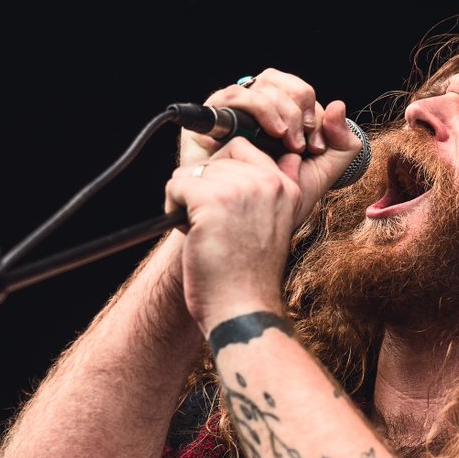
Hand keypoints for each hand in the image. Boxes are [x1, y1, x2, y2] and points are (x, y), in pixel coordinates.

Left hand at [165, 94, 358, 334]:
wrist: (243, 308)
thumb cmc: (250, 276)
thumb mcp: (273, 226)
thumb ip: (272, 191)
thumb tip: (286, 158)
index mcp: (286, 187)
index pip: (242, 149)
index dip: (222, 176)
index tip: (225, 211)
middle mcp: (268, 182)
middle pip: (214, 158)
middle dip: (204, 189)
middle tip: (215, 226)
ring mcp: (241, 188)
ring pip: (191, 172)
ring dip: (187, 200)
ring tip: (204, 233)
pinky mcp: (212, 198)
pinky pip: (176, 184)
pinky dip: (172, 208)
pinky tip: (190, 234)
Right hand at [178, 69, 361, 204]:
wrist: (248, 218)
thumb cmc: (281, 196)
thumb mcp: (322, 171)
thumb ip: (342, 143)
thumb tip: (338, 105)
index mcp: (281, 113)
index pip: (300, 92)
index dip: (314, 114)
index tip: (317, 148)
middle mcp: (256, 105)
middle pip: (281, 81)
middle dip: (300, 111)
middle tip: (304, 146)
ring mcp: (235, 108)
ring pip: (264, 85)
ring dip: (285, 112)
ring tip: (290, 143)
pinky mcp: (214, 116)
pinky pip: (237, 95)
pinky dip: (262, 109)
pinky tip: (274, 132)